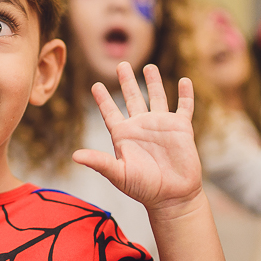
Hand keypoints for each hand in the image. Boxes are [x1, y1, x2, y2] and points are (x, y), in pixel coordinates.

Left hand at [72, 62, 204, 214]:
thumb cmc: (143, 188)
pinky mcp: (181, 128)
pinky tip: (184, 80)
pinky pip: (184, 107)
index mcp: (124, 135)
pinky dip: (185, 94)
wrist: (172, 196)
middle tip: (121, 63)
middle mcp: (141, 126)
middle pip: (132, 97)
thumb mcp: (118, 174)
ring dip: (154, 82)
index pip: (110, 112)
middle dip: (126, 81)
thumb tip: (74, 156)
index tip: (95, 85)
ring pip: (157, 97)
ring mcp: (162, 125)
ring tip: (148, 66)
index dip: (103, 99)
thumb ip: (99, 162)